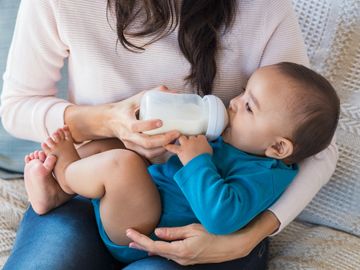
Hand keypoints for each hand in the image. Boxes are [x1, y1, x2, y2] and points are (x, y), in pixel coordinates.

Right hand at [108, 86, 179, 158]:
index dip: (149, 125)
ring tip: (176, 139)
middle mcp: (128, 135)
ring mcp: (131, 144)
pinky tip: (169, 145)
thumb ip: (153, 93)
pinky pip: (148, 155)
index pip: (136, 126)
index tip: (161, 122)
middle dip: (163, 139)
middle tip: (177, 133)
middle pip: (146, 142)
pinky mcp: (134, 149)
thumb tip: (173, 91)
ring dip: (164, 147)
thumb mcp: (136, 98)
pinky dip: (160, 152)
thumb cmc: (125, 108)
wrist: (109, 121)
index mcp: (126, 121)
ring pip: (148, 152)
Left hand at [126, 211, 279, 264]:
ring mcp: (185, 260)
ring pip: (162, 254)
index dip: (140, 239)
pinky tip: (157, 246)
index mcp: (180, 250)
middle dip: (141, 245)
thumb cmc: (214, 234)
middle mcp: (180, 258)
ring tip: (138, 243)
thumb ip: (174, 232)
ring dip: (149, 248)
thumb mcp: (193, 229)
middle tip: (128, 240)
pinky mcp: (189, 258)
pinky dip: (160, 249)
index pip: (154, 246)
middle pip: (155, 252)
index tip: (129, 233)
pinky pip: (171, 254)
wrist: (232, 246)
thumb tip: (157, 232)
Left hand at [165, 135, 212, 164]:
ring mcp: (186, 144)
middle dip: (190, 140)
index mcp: (202, 139)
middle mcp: (193, 140)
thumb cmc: (206, 158)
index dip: (198, 140)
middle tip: (191, 145)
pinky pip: (172, 147)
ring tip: (182, 143)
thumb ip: (206, 145)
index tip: (198, 143)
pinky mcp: (180, 150)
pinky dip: (169, 146)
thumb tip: (204, 146)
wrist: (201, 164)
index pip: (199, 136)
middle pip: (190, 136)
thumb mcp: (210, 150)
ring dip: (182, 140)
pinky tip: (165, 145)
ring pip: (182, 138)